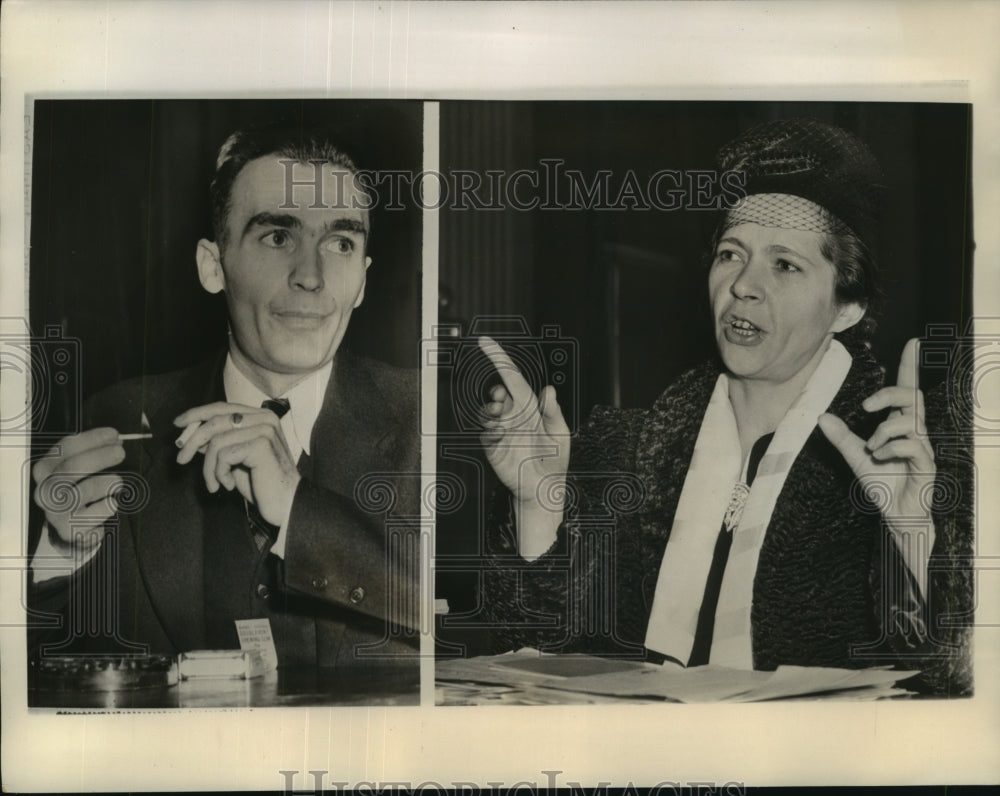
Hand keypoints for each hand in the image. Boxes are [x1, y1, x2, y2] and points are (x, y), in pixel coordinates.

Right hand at [32, 427, 125, 549]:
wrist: (73, 528)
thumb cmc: (79, 491)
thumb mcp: (81, 470)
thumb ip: (94, 453)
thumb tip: (116, 440)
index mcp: (45, 470)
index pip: (65, 448)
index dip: (91, 439)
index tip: (114, 434)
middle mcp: (45, 490)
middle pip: (72, 467)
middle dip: (100, 457)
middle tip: (120, 452)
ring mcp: (55, 511)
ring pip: (85, 490)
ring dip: (107, 482)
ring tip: (118, 482)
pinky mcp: (68, 529)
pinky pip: (95, 513)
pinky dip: (108, 505)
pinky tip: (112, 502)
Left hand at [174, 402, 300, 526]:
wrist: (286, 503)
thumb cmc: (262, 484)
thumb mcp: (235, 460)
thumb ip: (219, 443)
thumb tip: (192, 434)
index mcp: (260, 417)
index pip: (222, 407)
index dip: (197, 414)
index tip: (178, 425)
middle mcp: (265, 418)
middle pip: (215, 420)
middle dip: (192, 440)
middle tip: (180, 459)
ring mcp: (264, 429)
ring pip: (216, 441)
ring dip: (208, 467)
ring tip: (214, 484)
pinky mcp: (261, 444)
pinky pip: (224, 455)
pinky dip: (219, 474)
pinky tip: (230, 485)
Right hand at [478, 336, 569, 511]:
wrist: (544, 488)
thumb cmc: (554, 459)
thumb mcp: (560, 433)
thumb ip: (553, 411)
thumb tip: (549, 389)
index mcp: (530, 406)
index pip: (513, 378)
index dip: (499, 359)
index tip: (485, 343)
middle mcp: (514, 414)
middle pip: (498, 393)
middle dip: (497, 393)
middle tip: (503, 400)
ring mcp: (501, 429)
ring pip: (488, 410)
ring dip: (494, 412)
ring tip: (507, 424)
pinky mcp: (492, 444)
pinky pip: (486, 431)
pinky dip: (492, 430)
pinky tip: (505, 438)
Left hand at [818, 339, 935, 584]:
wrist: (896, 515)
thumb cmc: (883, 484)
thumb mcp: (856, 458)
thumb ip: (842, 437)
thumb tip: (822, 417)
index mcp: (900, 426)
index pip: (907, 390)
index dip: (910, 366)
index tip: (912, 342)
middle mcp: (915, 432)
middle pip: (911, 397)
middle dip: (888, 394)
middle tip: (865, 406)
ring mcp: (923, 448)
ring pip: (909, 421)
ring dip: (883, 431)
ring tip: (871, 447)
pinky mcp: (927, 465)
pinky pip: (912, 446)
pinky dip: (891, 448)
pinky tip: (880, 458)